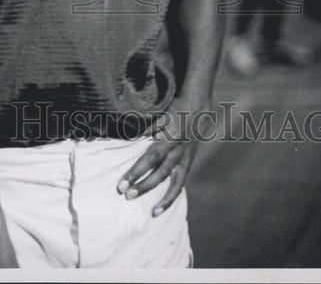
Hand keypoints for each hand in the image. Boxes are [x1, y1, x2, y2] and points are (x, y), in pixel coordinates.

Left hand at [116, 100, 202, 216]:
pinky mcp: (187, 165)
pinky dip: (169, 198)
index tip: (122, 183)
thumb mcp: (160, 116)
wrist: (199, 111)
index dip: (136, 171)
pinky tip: (158, 210)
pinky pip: (179, 185)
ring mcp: (185, 159)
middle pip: (159, 172)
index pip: (150, 158)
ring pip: (171, 182)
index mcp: (169, 137)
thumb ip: (146, 129)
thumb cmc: (174, 110)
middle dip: (142, 185)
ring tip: (146, 210)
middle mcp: (178, 151)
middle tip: (125, 194)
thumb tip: (128, 141)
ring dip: (157, 196)